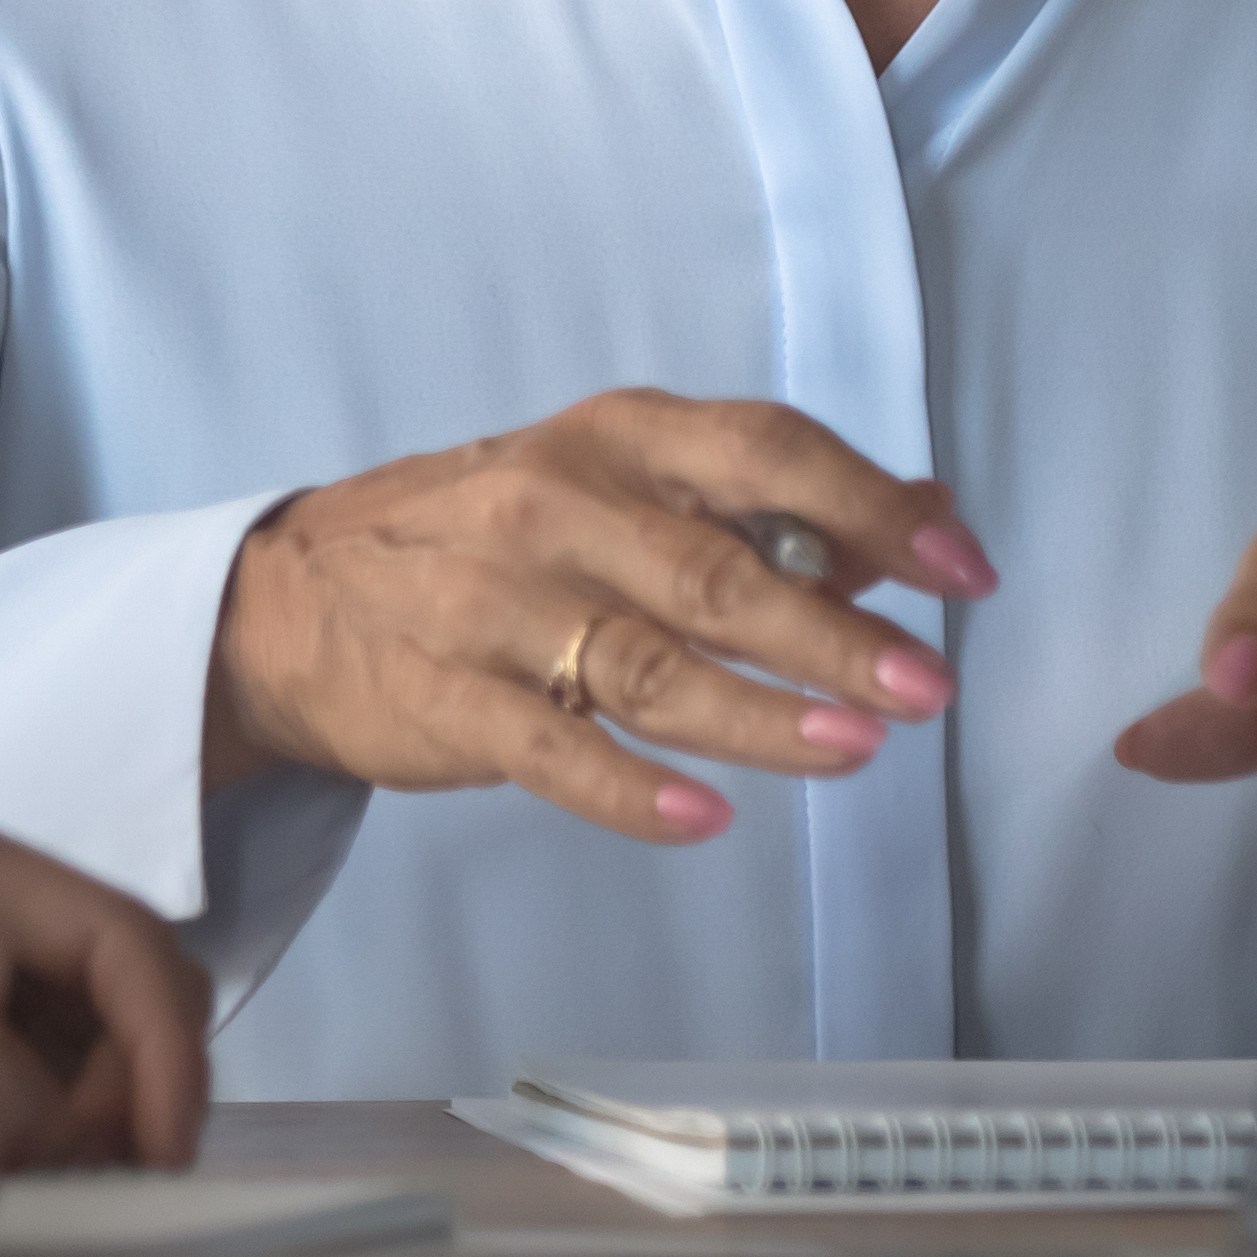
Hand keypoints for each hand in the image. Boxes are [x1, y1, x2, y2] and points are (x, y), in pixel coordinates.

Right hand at [205, 389, 996, 849]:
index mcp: (618, 438)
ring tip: (858, 751)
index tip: (964, 571)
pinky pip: (553, 751)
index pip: (764, 452)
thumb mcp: (621, 486)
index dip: (872, 507)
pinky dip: (632, 789)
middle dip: (837, 634)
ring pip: (649, 665)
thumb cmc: (491, 538)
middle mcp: (559, 505)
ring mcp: (496, 606)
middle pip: (718, 570)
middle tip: (932, 689)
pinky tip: (708, 817)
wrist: (292, 599)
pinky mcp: (449, 702)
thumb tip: (932, 513)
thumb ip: (772, 507)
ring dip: (762, 714)